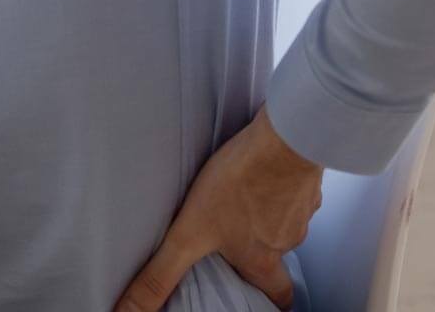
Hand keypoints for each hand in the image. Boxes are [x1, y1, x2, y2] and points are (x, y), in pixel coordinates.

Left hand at [116, 108, 322, 311]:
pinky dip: (277, 186)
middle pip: (280, 257)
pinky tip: (259, 173)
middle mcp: (288, 238)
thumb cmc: (239, 183)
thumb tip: (129, 311)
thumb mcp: (188, 234)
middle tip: (246, 245)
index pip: (278, 294)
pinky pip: (292, 189)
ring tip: (242, 204)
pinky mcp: (305, 176)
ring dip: (266, 217)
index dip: (273, 300)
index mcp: (263, 259)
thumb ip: (160, 274)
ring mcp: (301, 206)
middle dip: (265, 255)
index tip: (267, 301)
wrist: (283, 139)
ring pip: (284, 222)